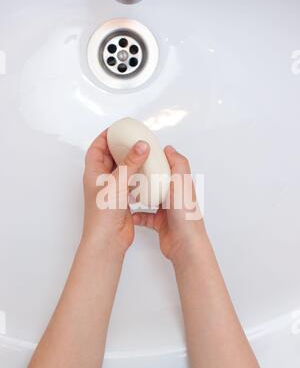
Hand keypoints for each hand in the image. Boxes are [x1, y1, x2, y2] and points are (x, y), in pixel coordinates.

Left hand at [82, 130, 149, 254]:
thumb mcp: (117, 182)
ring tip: (144, 154)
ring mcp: (112, 191)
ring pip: (121, 171)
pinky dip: (138, 178)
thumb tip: (141, 145)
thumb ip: (130, 162)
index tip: (118, 128)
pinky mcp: (122, 201)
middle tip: (135, 139)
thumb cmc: (103, 214)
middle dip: (121, 147)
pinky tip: (147, 176)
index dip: (105, 136)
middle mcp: (101, 181)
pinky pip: (130, 185)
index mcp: (93, 173)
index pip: (96, 148)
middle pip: (110, 157)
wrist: (107, 239)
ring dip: (131, 163)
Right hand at [133, 146, 205, 262]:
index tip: (143, 153)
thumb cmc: (186, 216)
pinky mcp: (160, 223)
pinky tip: (131, 214)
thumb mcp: (182, 182)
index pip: (168, 167)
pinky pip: (144, 217)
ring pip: (149, 199)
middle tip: (131, 171)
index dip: (157, 159)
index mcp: (181, 184)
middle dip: (144, 177)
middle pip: (157, 181)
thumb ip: (178, 164)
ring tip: (127, 191)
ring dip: (138, 196)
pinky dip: (137, 215)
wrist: (184, 243)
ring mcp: (167, 210)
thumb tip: (169, 149)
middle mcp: (174, 196)